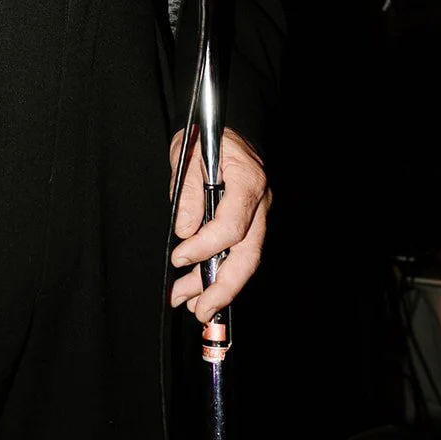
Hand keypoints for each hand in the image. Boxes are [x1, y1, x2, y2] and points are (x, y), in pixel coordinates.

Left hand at [168, 128, 269, 321]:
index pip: (232, 225)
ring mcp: (259, 214)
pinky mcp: (250, 222)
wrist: (220, 129)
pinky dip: (219, 273)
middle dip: (223, 287)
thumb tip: (186, 231)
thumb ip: (188, 192)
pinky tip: (199, 290)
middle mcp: (261, 201)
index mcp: (249, 180)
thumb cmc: (204, 136)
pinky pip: (238, 253)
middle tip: (199, 310)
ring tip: (191, 305)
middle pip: (248, 254)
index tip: (179, 257)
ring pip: (244, 260)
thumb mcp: (187, 154)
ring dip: (217, 286)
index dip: (205, 246)